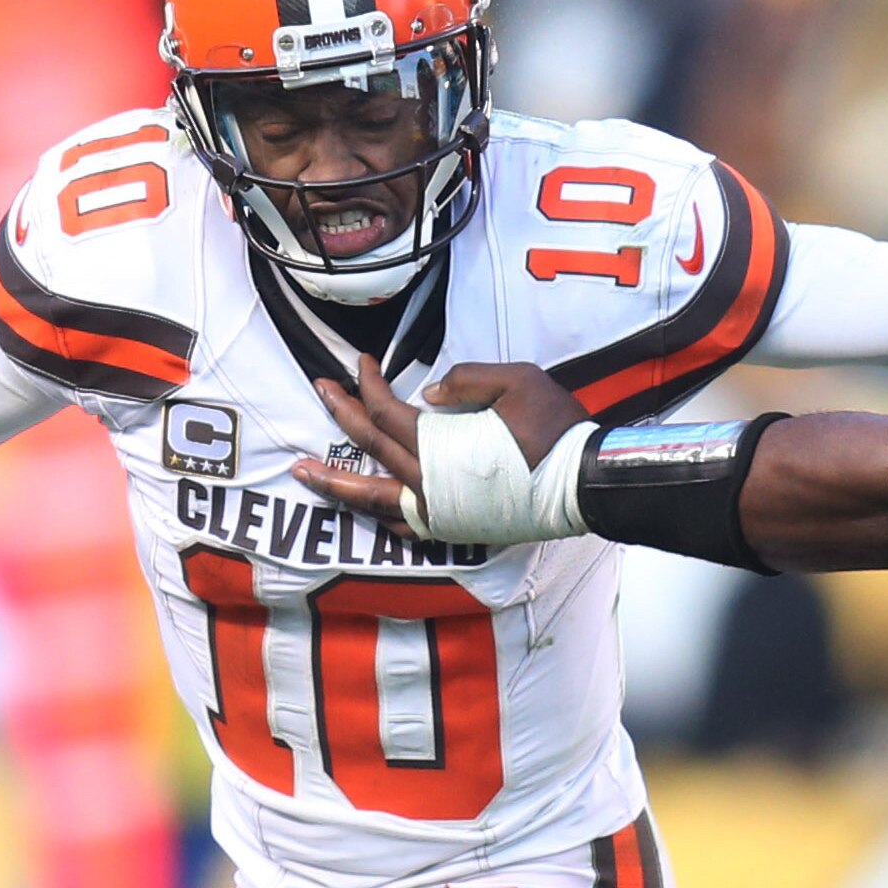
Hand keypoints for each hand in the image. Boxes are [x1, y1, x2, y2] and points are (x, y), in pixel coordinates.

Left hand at [293, 357, 593, 526]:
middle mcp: (428, 483)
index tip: (361, 362)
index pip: (386, 411)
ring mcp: (439, 510)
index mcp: (438, 445)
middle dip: (340, 415)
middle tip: (318, 389)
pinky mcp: (455, 526)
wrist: (585, 482)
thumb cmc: (556, 428)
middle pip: (369, 447)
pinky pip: (403, 524)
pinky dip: (377, 514)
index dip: (368, 383)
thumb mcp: (518, 381)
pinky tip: (362, 505)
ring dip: (335, 481)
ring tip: (302, 471)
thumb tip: (428, 391)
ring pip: (373, 497)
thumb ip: (467, 379)